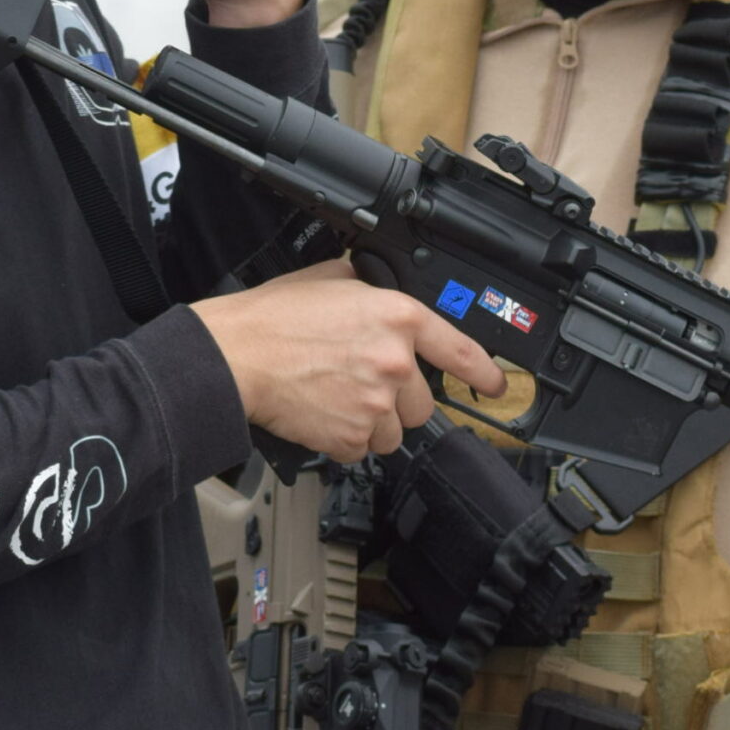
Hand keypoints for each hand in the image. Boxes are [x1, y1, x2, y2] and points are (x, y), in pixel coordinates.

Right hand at [194, 258, 505, 461]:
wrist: (234, 356)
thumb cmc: (272, 318)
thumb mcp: (331, 278)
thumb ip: (369, 289)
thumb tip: (379, 291)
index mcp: (397, 318)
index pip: (459, 350)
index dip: (483, 371)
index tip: (495, 384)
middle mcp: (395, 362)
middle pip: (421, 403)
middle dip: (397, 398)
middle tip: (359, 383)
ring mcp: (375, 403)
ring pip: (393, 432)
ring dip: (371, 422)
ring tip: (335, 398)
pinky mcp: (351, 436)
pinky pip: (362, 450)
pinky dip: (344, 440)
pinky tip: (321, 415)